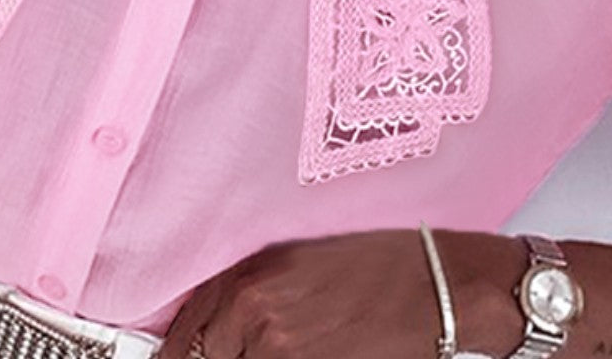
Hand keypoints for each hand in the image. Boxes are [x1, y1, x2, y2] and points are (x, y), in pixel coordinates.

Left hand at [160, 227, 526, 358]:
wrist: (436, 284)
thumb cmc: (377, 266)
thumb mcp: (299, 262)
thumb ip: (250, 296)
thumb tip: (211, 336)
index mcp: (249, 274)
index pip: (183, 335)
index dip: (175, 355)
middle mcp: (255, 307)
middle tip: (245, 353)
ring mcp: (279, 345)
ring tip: (293, 347)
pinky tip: (306, 354)